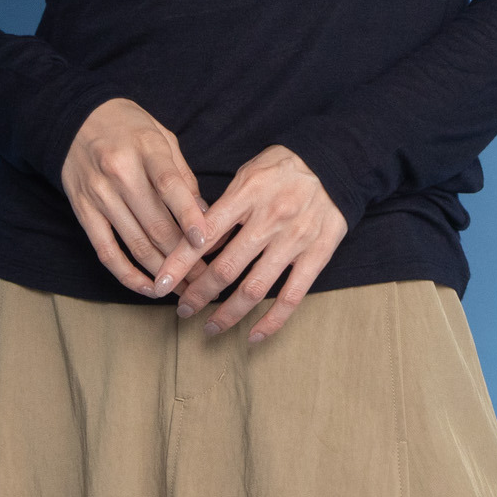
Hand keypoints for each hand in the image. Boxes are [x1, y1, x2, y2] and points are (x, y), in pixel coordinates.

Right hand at [61, 97, 211, 296]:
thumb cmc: (129, 126)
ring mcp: (99, 194)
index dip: (188, 215)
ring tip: (184, 288)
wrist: (76, 118)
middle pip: (154, 223)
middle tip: (205, 277)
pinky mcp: (83, 212)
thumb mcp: (161, 136)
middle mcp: (120, 172)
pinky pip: (106, 252)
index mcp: (145, 148)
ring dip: (161, 272)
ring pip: (134, 243)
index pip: (169, 185)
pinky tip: (148, 288)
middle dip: (183, 256)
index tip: (205, 241)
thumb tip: (205, 214)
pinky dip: (127, 275)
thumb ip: (183, 174)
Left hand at [149, 145, 347, 342]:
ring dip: (228, 314)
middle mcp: (269, 219)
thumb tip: (198, 241)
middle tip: (182, 310)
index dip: (179, 262)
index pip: (204, 234)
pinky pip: (292, 296)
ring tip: (209, 327)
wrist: (336, 160)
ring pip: (254, 288)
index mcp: (247, 194)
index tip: (160, 283)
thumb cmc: (284, 166)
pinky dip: (271, 321)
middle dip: (198, 294)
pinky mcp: (318, 255)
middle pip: (226, 267)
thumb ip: (224, 207)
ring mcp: (295, 240)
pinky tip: (253, 335)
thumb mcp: (248, 173)